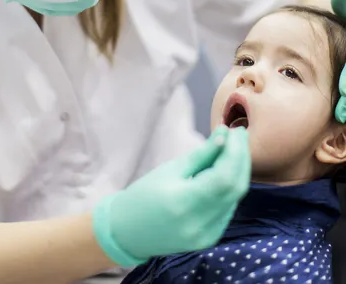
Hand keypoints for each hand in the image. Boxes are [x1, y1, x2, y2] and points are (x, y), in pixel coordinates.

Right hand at [93, 126, 250, 265]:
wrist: (128, 231)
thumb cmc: (144, 195)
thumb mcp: (171, 169)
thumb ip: (202, 154)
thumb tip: (224, 134)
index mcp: (185, 203)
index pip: (224, 176)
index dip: (235, 152)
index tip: (234, 130)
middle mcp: (199, 223)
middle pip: (235, 187)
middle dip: (241, 158)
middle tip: (239, 134)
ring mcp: (206, 235)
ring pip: (235, 197)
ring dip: (238, 171)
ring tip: (233, 148)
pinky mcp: (210, 239)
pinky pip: (228, 208)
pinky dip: (230, 187)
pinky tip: (225, 171)